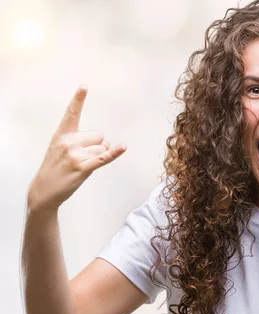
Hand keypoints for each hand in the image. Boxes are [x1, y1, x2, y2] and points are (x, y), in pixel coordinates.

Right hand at [27, 85, 126, 211]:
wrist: (44, 189)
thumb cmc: (56, 167)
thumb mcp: (60, 148)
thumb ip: (82, 141)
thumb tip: (106, 144)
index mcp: (62, 135)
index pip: (71, 113)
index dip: (78, 100)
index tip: (84, 86)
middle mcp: (69, 142)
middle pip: (99, 136)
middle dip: (96, 146)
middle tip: (79, 158)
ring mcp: (75, 155)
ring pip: (103, 149)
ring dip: (97, 157)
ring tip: (80, 166)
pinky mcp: (83, 168)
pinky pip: (103, 158)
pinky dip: (114, 154)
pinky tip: (123, 148)